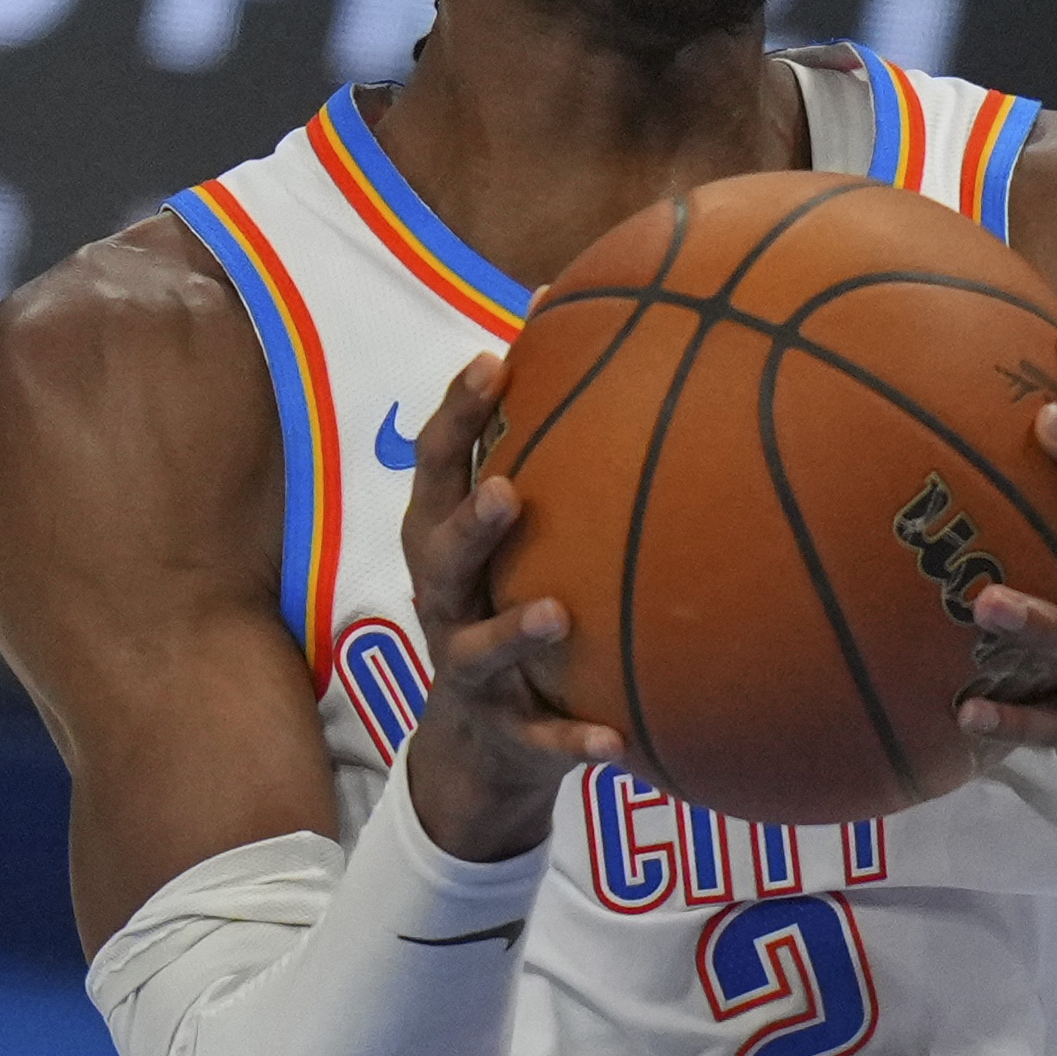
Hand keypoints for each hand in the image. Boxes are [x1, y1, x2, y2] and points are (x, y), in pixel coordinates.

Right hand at [394, 352, 625, 862]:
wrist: (481, 746)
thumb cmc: (504, 600)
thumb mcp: (509, 534)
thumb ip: (536, 445)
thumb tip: (573, 309)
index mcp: (442, 540)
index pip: (439, 468)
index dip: (458, 415)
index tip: (494, 363)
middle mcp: (445, 600)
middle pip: (441, 556)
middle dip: (470, 525)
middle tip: (508, 494)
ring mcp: (470, 670)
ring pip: (479, 649)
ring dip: (514, 632)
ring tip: (556, 615)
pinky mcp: (505, 733)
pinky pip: (539, 740)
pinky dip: (572, 743)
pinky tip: (617, 745)